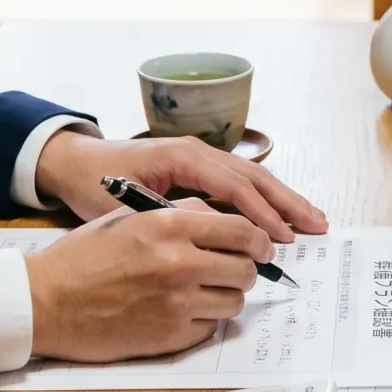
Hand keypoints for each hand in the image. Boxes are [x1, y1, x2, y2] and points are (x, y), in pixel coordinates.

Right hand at [25, 204, 274, 362]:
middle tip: (233, 272)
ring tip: (201, 293)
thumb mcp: (130, 217)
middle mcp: (180, 262)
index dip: (259, 241)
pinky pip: (211, 328)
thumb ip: (180, 215)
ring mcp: (177, 302)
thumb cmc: (83, 257)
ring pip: (234, 301)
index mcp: (170, 225)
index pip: (242, 230)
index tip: (262, 247)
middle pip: (246, 268)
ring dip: (225, 297)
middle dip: (245, 270)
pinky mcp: (170, 335)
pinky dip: (203, 322)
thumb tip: (224, 222)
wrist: (45, 300)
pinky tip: (179, 313)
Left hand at [35, 131, 327, 240]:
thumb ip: (166, 218)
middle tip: (317, 226)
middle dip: (287, 202)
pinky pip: (241, 182)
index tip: (281, 238)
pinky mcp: (200, 166)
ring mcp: (202, 155)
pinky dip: (265, 198)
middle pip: (254, 176)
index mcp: (183, 157)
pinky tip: (282, 214)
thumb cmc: (93, 185)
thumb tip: (208, 239)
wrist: (73, 161)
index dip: (261, 214)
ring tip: (312, 219)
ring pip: (253, 177)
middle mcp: (199, 151)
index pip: (234, 185)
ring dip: (284, 199)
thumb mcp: (125, 206)